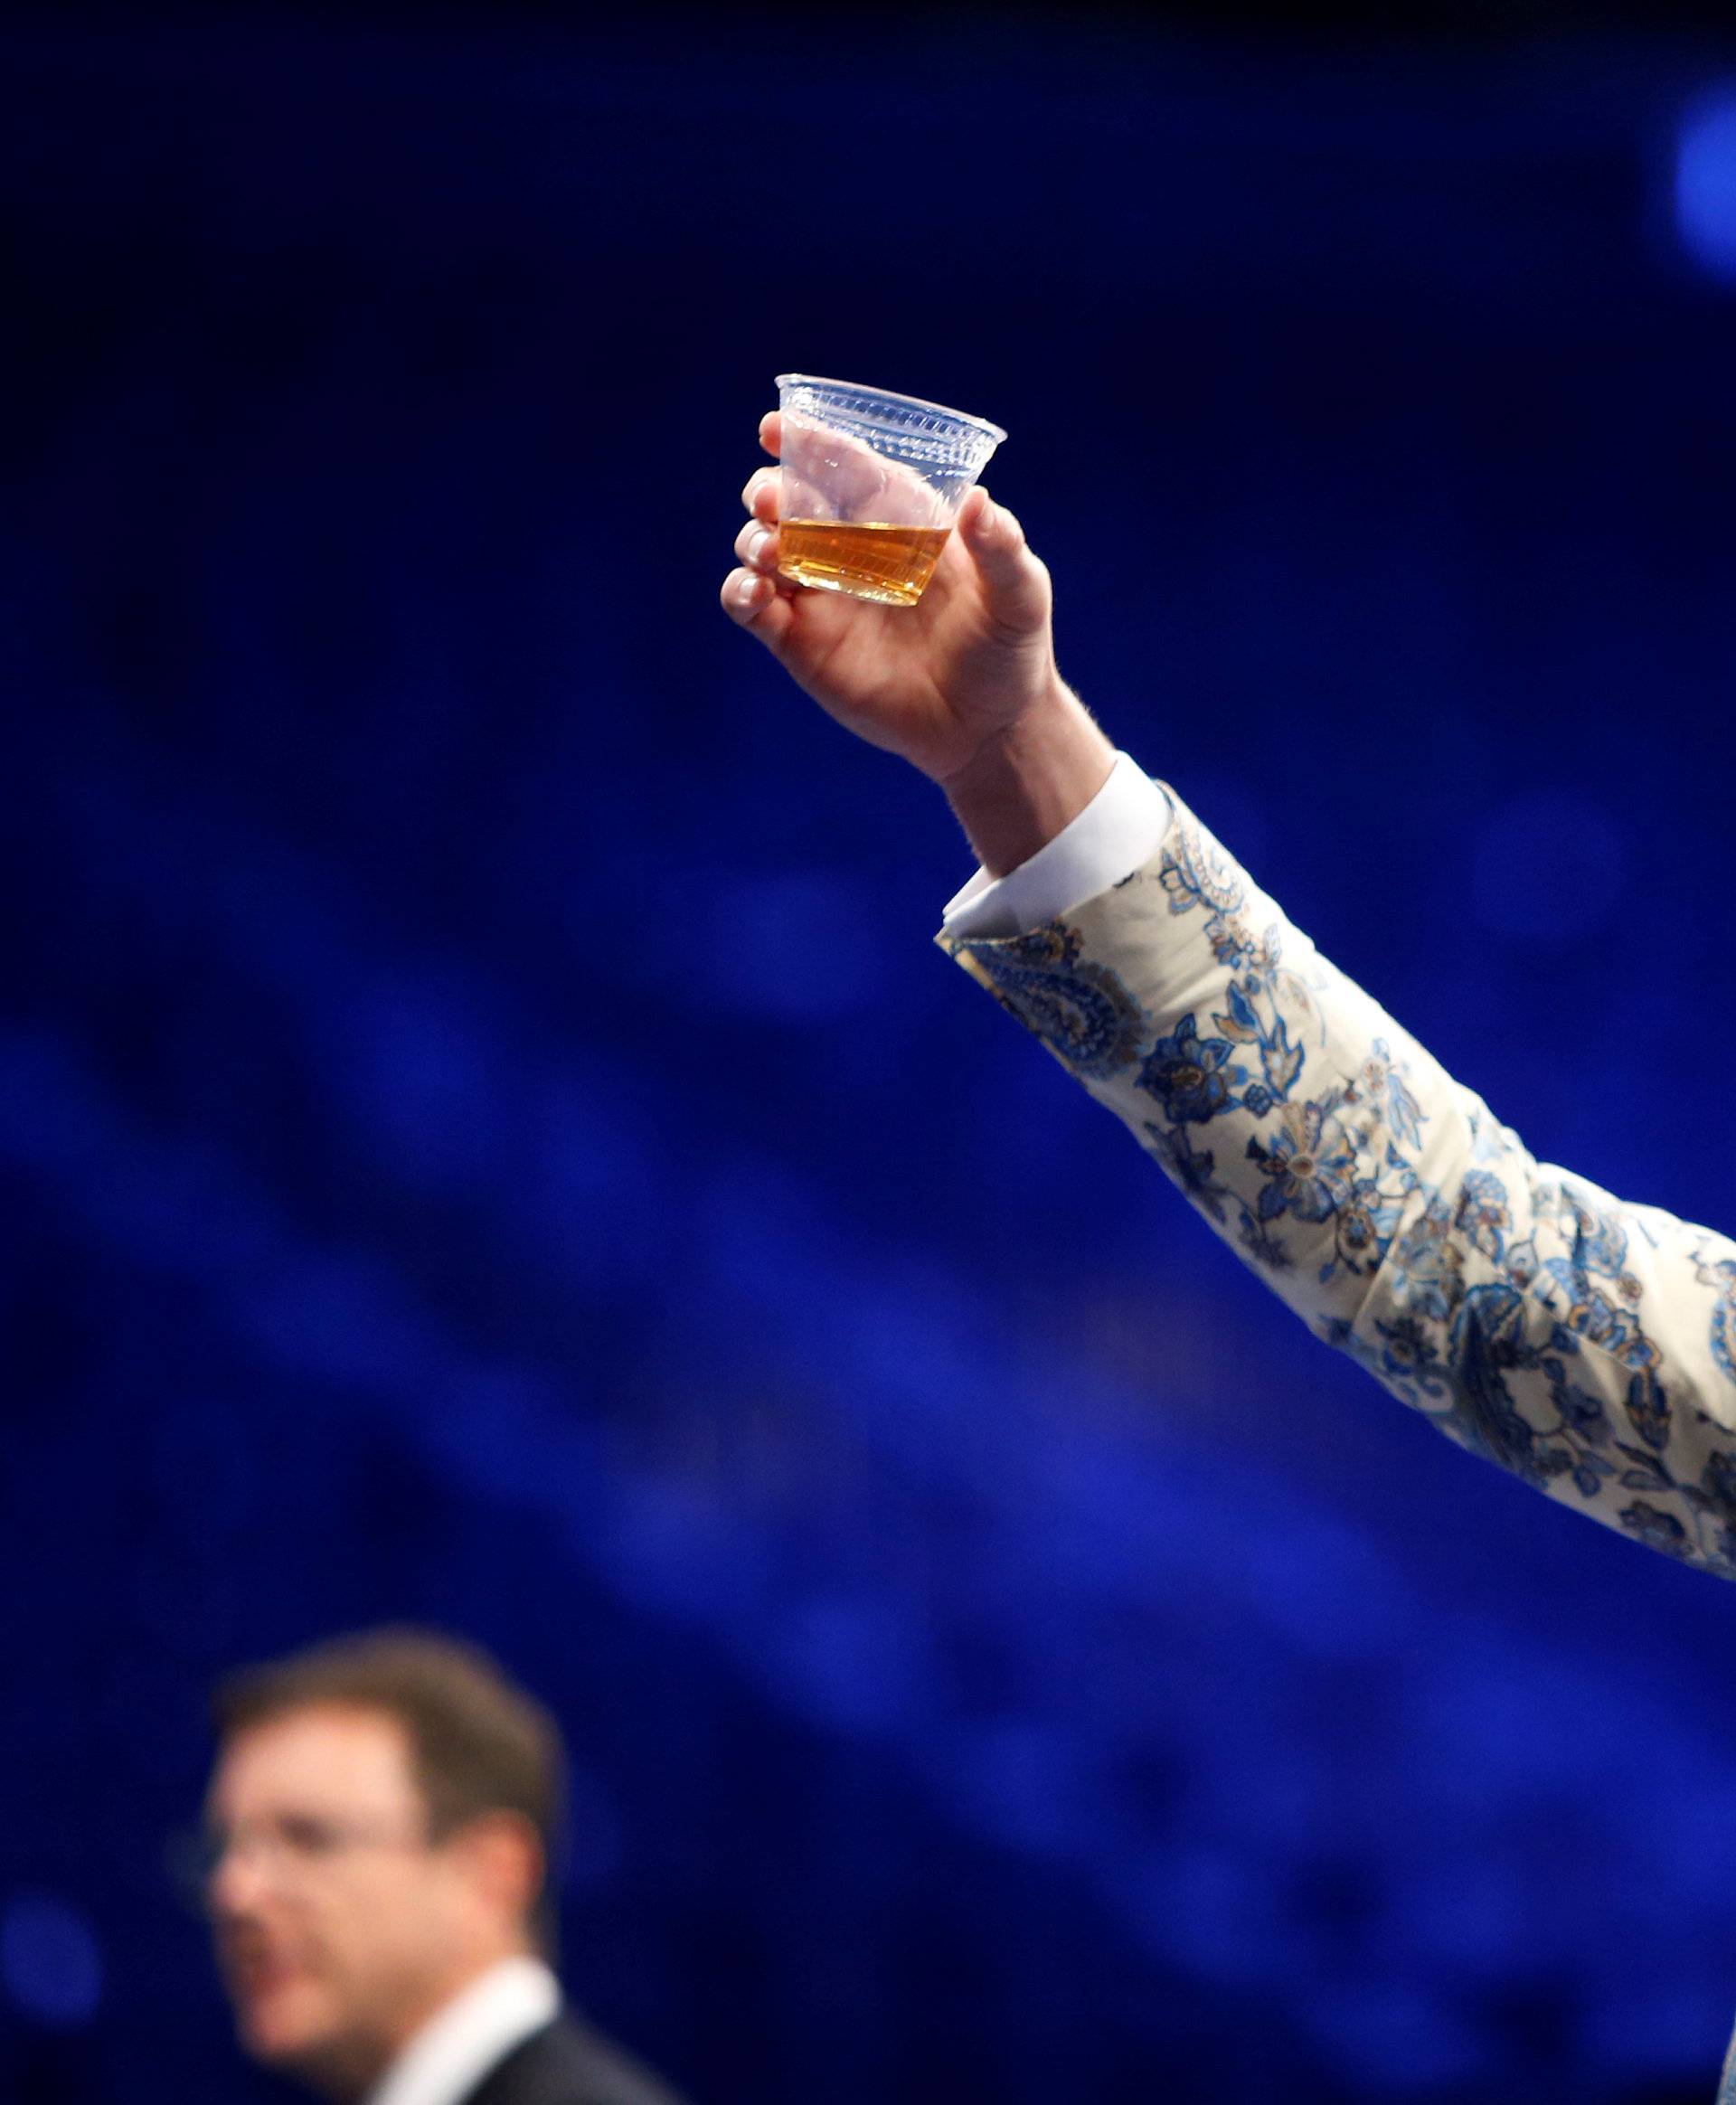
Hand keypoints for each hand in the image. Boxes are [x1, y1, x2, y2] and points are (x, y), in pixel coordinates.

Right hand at [721, 413, 1114, 874]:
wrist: (987, 727)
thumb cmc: (1009, 649)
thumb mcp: (1021, 595)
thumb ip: (1002, 549)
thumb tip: (981, 504)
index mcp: (899, 518)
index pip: (846, 467)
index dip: (808, 443)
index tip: (775, 427)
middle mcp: (851, 548)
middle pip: (791, 500)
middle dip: (770, 491)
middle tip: (771, 500)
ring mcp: (821, 594)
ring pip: (763, 547)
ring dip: (754, 540)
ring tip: (771, 554)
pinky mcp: (799, 642)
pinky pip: (751, 605)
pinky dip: (740, 591)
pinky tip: (754, 592)